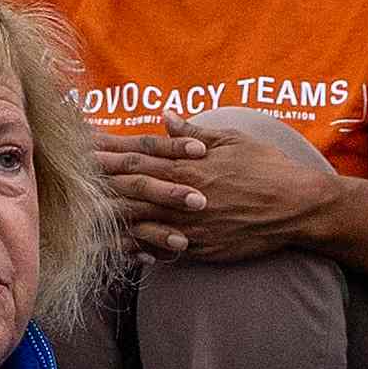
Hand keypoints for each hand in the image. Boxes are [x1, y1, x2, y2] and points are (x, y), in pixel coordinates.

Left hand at [97, 109, 335, 266]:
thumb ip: (194, 133)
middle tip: (68, 177)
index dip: (109, 150)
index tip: (83, 145)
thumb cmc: (268, 168)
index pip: (139, 155)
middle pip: (132, 187)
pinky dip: (142, 249)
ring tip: (81, 216)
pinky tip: (121, 250)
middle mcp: (185, 195)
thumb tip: (165, 118)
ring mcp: (192, 225)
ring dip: (111, 217)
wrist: (298, 207)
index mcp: (190, 165)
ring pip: (142, 221)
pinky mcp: (203, 248)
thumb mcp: (233, 140)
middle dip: (99, 182)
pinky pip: (165, 250)